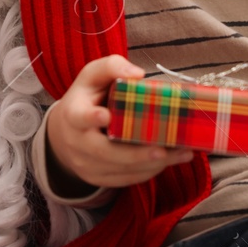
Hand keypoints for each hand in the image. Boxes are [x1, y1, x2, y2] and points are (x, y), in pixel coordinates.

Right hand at [44, 56, 193, 190]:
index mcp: (73, 114)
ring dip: (152, 164)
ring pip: (121, 169)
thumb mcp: (92, 77)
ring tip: (181, 153)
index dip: (91, 117)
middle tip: (163, 150)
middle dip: (136, 153)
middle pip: (106, 152)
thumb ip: (111, 67)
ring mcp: (86, 165)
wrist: (65, 134)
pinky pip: (127, 179)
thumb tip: (138, 74)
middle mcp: (77, 144)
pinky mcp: (99, 179)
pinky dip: (150, 171)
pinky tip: (170, 160)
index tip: (106, 115)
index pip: (79, 117)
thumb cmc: (86, 99)